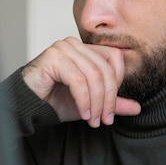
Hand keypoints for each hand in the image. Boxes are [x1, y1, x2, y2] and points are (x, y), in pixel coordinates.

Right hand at [22, 37, 140, 126]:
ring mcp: (63, 48)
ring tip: (93, 120)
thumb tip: (137, 108)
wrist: (27, 105)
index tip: (111, 109)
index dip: (117, 84)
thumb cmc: (54, 100)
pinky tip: (83, 114)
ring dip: (96, 103)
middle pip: (105, 69)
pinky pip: (78, 80)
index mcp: (85, 49)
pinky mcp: (53, 57)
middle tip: (105, 119)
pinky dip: (84, 100)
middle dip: (108, 99)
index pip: (114, 58)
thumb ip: (112, 103)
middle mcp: (74, 44)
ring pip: (93, 75)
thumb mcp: (90, 103)